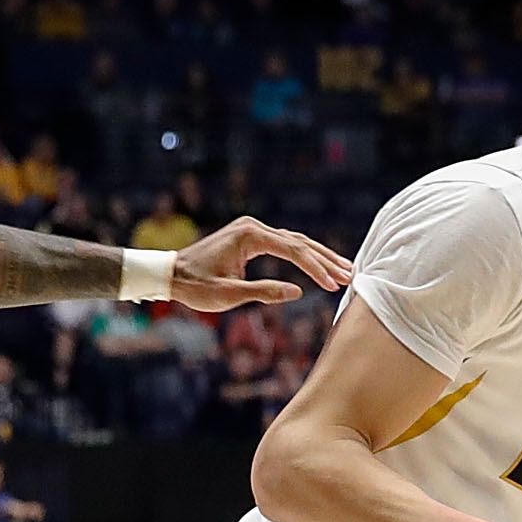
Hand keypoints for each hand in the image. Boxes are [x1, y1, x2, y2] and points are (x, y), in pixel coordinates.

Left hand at [168, 217, 353, 311]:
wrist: (171, 274)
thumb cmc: (196, 287)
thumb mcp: (229, 294)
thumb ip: (264, 292)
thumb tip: (298, 292)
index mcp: (249, 236)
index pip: (293, 251)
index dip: (316, 269)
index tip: (333, 284)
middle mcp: (253, 227)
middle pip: (299, 242)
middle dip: (325, 260)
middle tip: (350, 274)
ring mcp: (252, 230)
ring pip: (294, 241)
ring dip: (319, 256)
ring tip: (343, 270)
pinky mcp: (251, 237)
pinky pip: (283, 244)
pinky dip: (303, 255)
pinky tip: (319, 265)